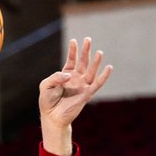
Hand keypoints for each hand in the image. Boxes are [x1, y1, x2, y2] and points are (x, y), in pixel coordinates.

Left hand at [39, 37, 112, 154]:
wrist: (52, 116)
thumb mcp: (46, 85)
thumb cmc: (47, 101)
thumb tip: (70, 76)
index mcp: (65, 75)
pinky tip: (109, 68)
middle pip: (83, 62)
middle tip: (88, 39)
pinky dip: (103, 76)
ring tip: (99, 52)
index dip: (73, 50)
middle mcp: (75, 79)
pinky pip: (97, 84)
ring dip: (95, 62)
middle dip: (85, 51)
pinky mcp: (86, 94)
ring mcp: (81, 86)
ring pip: (91, 71)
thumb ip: (56, 77)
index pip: (71, 60)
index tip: (73, 41)